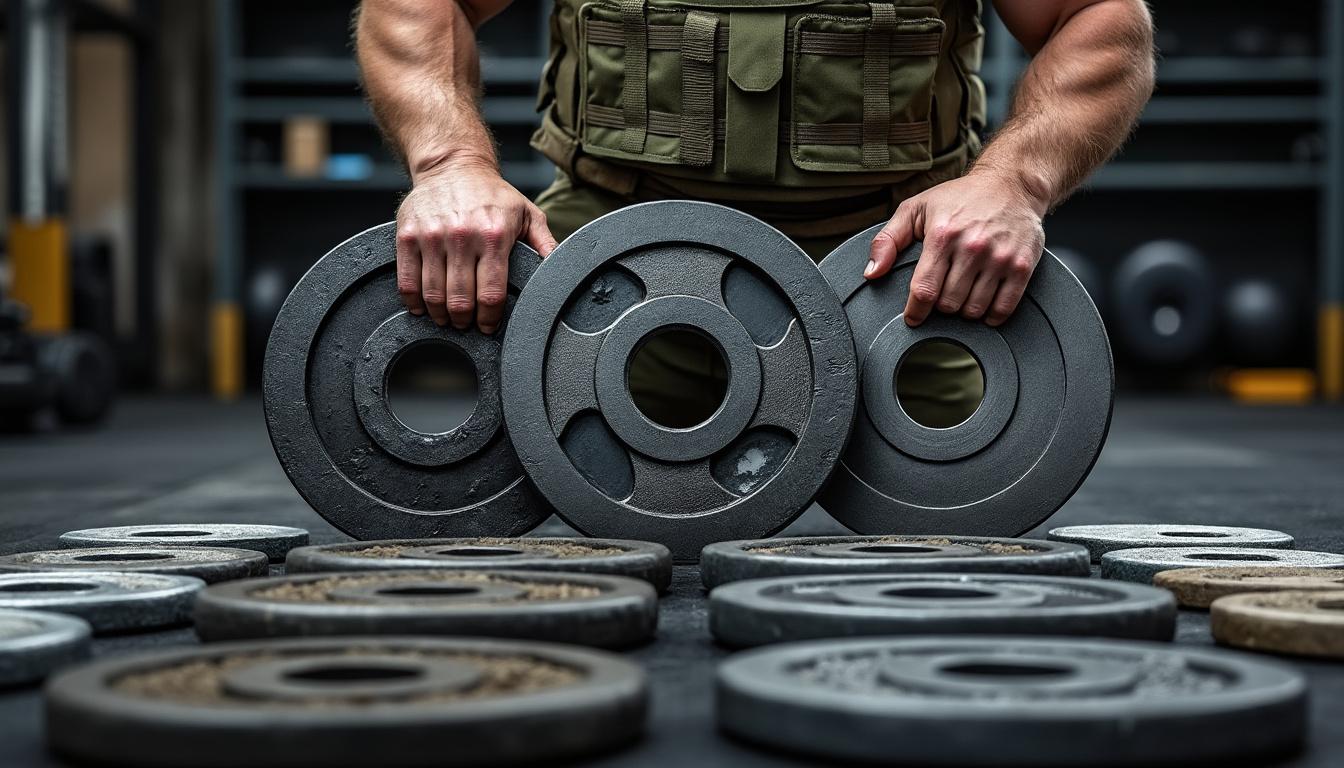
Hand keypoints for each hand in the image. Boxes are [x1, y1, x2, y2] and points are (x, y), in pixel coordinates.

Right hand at [395, 158, 556, 332]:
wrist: (452, 165)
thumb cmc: (492, 193)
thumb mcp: (527, 214)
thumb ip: (545, 244)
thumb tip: (560, 271)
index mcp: (494, 235)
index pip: (491, 294)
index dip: (490, 319)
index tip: (488, 326)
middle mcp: (462, 236)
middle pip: (460, 300)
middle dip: (465, 321)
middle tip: (467, 324)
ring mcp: (431, 236)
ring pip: (433, 295)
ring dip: (440, 315)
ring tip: (447, 318)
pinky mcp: (407, 235)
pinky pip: (407, 281)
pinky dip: (414, 302)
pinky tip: (423, 307)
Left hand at [865, 169, 1048, 326]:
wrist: (1012, 184)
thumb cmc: (961, 198)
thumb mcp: (916, 209)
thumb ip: (887, 240)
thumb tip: (871, 273)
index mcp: (942, 235)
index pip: (923, 290)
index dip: (915, 311)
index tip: (914, 317)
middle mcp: (972, 247)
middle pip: (948, 305)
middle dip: (941, 306)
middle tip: (944, 292)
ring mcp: (1000, 258)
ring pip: (974, 310)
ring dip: (965, 310)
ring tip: (964, 292)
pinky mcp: (1022, 266)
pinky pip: (1003, 309)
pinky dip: (991, 315)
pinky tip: (985, 303)